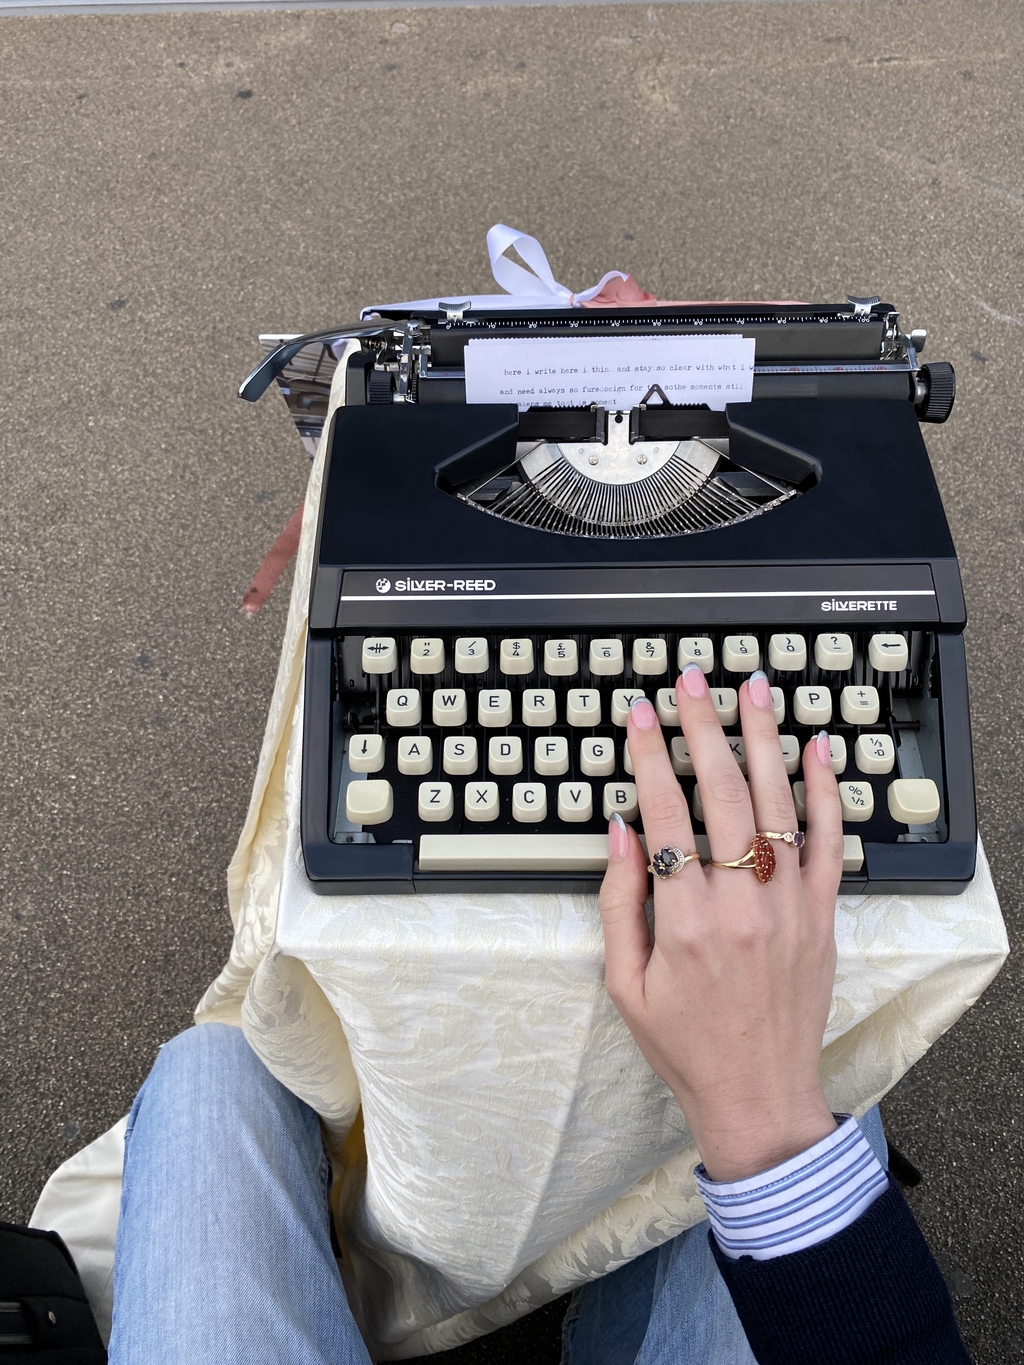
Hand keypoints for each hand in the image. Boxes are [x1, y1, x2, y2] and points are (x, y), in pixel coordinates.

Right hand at [599, 666, 844, 1181]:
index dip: (649, 755)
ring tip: (752, 690)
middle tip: (691, 681)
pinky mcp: (823, 915)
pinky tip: (814, 748)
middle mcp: (742, 904)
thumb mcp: (624, 983)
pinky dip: (824, 790)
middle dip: (702, 726)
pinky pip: (830, 841)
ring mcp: (790, 906)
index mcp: (686, 920)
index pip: (665, 813)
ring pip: (779, 803)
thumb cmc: (686, 1043)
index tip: (639, 715)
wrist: (758, 1095)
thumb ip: (620, 903)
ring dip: (763, 739)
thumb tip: (621, 830)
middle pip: (724, 792)